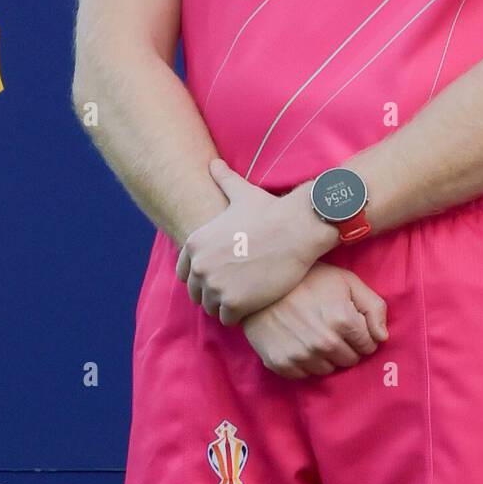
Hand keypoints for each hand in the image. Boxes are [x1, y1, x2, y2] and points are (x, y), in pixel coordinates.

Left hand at [175, 159, 332, 325]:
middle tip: (237, 284)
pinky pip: (227, 319)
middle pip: (197, 292)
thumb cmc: (271, 211)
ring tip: (246, 294)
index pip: (185, 272)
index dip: (204, 274)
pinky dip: (239, 315)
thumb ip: (223, 180)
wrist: (297, 229)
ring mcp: (215, 286)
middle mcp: (199, 266)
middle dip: (213, 290)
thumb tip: (213, 164)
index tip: (224, 271)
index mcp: (195, 243)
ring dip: (225, 304)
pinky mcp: (233, 304)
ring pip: (211, 307)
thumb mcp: (241, 193)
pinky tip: (253, 302)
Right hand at [241, 263, 388, 378]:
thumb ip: (373, 306)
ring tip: (315, 333)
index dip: (362, 334)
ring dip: (326, 356)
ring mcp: (301, 355)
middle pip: (350, 360)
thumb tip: (383, 337)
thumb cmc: (308, 278)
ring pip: (328, 370)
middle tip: (332, 327)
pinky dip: (305, 362)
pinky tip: (299, 341)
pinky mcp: (281, 364)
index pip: (368, 345)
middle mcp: (324, 343)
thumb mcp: (346, 281)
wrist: (261, 282)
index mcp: (343, 320)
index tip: (350, 323)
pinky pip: (304, 375)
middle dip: (346, 346)